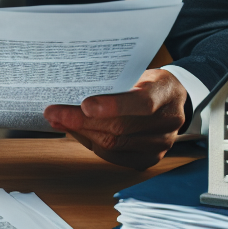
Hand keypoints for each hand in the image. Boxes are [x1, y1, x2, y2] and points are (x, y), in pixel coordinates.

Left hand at [43, 68, 187, 169]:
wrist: (173, 99)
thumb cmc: (147, 81)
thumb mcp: (135, 70)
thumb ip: (110, 80)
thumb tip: (70, 91)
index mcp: (166, 92)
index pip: (142, 102)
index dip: (113, 106)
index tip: (85, 104)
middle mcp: (168, 121)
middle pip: (121, 128)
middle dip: (82, 121)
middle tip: (54, 112)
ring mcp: (161, 144)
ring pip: (114, 145)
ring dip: (81, 133)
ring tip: (58, 120)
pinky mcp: (149, 158)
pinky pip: (114, 156)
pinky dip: (91, 143)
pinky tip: (75, 131)